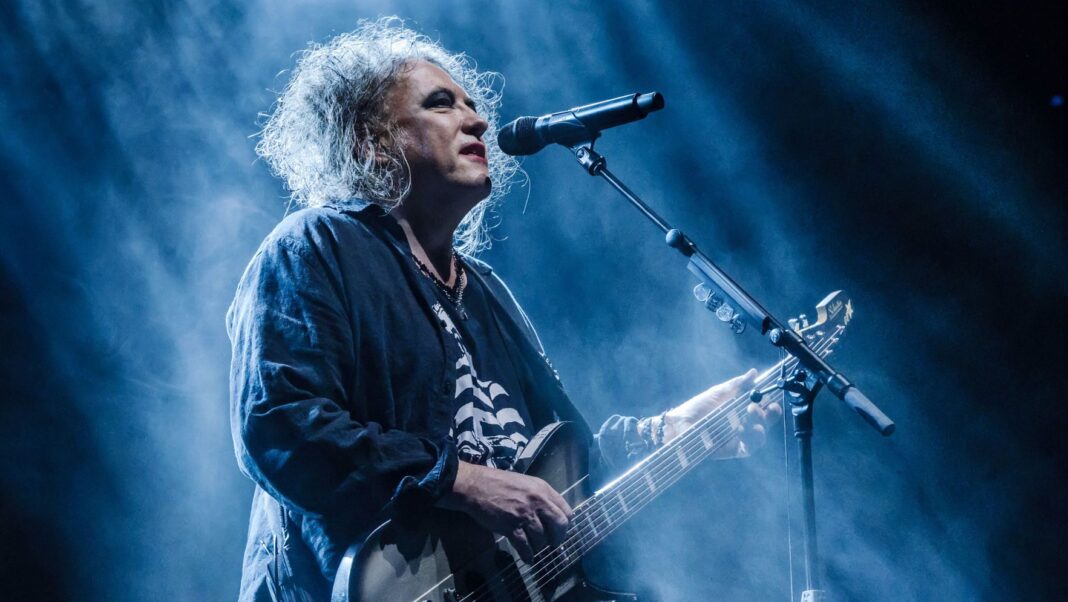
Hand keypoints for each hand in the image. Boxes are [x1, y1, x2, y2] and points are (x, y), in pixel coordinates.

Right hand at [437, 461, 571, 562]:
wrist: (476, 485)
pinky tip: (528, 558)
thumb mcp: (525, 483)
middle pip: (560, 525)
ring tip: (534, 547)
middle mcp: (537, 501)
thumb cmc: (499, 483)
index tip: (559, 530)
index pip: (565, 510)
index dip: (564, 524)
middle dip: (558, 538)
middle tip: (553, 543)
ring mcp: (525, 514)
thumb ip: (540, 496)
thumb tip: (550, 514)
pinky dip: (528, 555)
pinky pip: (525, 546)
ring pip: (542, 538)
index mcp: (543, 489)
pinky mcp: (511, 526)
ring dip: (539, 546)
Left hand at [663, 368, 781, 457]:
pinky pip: (748, 448)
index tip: (772, 398)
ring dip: (760, 425)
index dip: (772, 404)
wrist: (679, 424)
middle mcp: (744, 424)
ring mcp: (739, 438)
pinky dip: (751, 440)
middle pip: (766, 422)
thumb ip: (737, 385)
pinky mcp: (733, 450)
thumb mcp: (718, 393)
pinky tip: (744, 430)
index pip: (764, 407)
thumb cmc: (697, 407)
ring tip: (751, 414)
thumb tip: (754, 373)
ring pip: (760, 436)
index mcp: (742, 409)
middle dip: (769, 414)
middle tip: (757, 406)